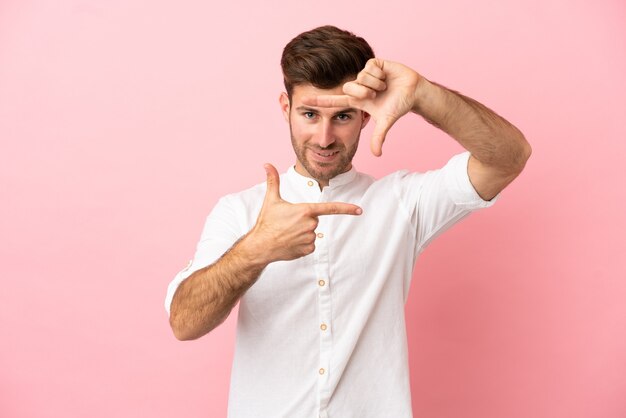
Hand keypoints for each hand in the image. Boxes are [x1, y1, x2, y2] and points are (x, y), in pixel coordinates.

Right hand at [249, 164, 361, 261]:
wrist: (260, 246)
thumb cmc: (266, 222)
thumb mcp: (271, 200)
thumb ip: (273, 181)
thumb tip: (267, 164)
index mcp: (305, 210)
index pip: (330, 208)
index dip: (346, 209)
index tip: (359, 210)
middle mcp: (310, 224)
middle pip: (315, 219)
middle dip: (304, 220)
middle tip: (288, 223)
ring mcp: (310, 238)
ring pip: (312, 232)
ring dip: (302, 233)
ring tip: (287, 233)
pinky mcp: (308, 250)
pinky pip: (310, 245)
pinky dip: (302, 244)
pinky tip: (290, 243)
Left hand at [302, 58, 421, 156]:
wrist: (413, 92)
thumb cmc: (399, 105)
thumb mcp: (386, 121)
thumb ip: (378, 137)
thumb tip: (377, 155)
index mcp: (357, 100)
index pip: (335, 101)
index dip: (320, 101)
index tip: (303, 101)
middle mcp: (358, 86)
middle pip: (349, 87)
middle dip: (365, 93)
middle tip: (376, 95)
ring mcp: (365, 74)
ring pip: (361, 77)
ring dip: (376, 84)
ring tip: (384, 86)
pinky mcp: (374, 63)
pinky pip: (370, 68)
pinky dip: (380, 74)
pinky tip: (386, 76)